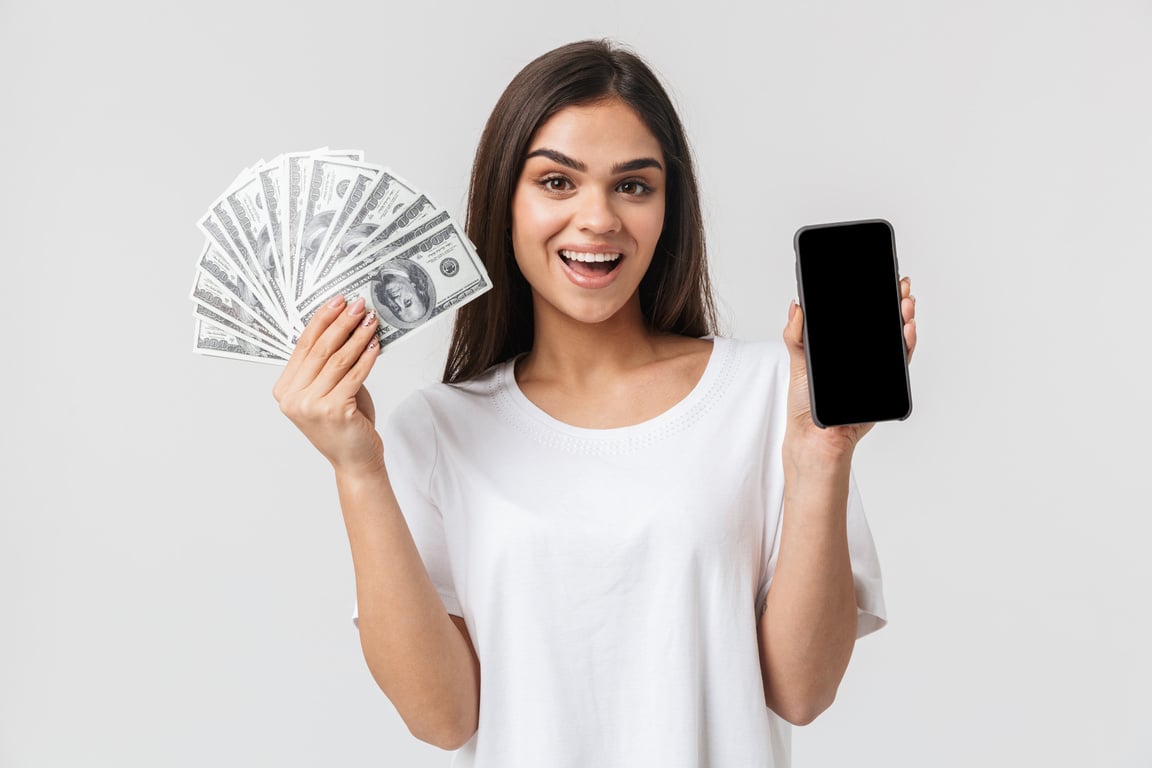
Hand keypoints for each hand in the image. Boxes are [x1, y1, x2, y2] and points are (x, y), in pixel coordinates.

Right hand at [272, 295, 382, 472]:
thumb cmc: (344, 425)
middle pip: (320, 349)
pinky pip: (354, 375)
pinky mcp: (334, 410)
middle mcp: (293, 398)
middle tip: (357, 304)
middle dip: (341, 322)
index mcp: (285, 390)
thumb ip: (329, 364)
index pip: (304, 346)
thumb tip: (346, 326)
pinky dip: (367, 357)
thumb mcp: (328, 391)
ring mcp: (311, 405)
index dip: (322, 320)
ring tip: (370, 320)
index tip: (337, 301)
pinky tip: (375, 344)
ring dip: (357, 336)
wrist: (354, 460)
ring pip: (338, 360)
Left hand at [782, 277, 917, 461]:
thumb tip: (797, 305)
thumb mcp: (797, 361)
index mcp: (844, 347)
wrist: (812, 436)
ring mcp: (876, 370)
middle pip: (884, 324)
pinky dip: (906, 346)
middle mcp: (863, 356)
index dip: (875, 297)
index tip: (885, 278)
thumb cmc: (805, 403)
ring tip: (906, 304)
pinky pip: (899, 363)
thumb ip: (796, 334)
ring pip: (896, 340)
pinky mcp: (884, 386)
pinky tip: (907, 330)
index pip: (864, 317)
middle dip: (896, 303)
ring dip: (905, 320)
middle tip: (901, 286)